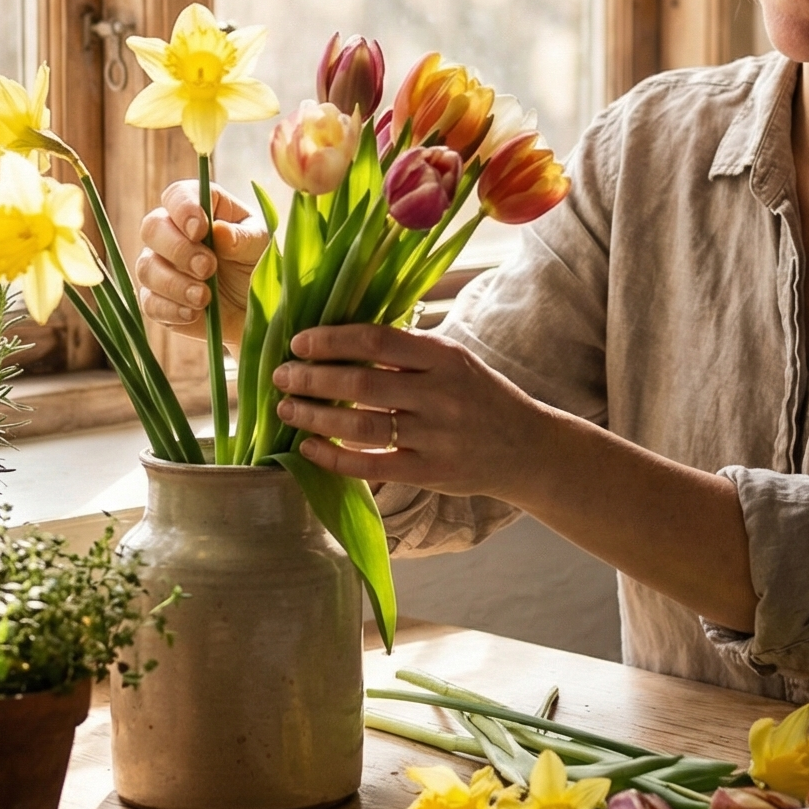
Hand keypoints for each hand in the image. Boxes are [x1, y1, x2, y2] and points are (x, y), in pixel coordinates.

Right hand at [136, 180, 268, 343]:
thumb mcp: (260, 247)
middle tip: (208, 267)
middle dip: (178, 249)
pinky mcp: (156, 299)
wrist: (253, 308)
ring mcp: (159, 265)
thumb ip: (242, 238)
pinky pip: (150, 303)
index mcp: (200, 208)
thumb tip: (219, 231)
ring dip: (175, 283)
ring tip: (204, 297)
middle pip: (152, 228)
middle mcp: (172, 232)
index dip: (183, 209)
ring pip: (147, 267)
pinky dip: (171, 309)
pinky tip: (193, 314)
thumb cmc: (255, 264)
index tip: (199, 230)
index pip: (177, 195)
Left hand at [272, 322, 553, 497]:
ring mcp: (435, 437)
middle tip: (282, 375)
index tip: (300, 342)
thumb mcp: (455, 361)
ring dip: (314, 416)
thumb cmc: (481, 397)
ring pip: (360, 427)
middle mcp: (439, 395)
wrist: (527, 448)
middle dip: (312, 378)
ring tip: (286, 408)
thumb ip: (409, 351)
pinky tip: (308, 447)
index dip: (331, 340)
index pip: (376, 340)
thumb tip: (342, 336)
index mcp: (444, 358)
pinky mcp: (429, 473)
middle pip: (361, 384)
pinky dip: (333, 456)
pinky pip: (371, 465)